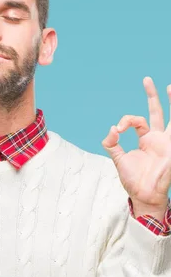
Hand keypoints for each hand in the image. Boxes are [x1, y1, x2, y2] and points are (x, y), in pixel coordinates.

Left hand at [102, 77, 170, 219]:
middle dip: (154, 96)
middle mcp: (158, 138)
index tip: (118, 129)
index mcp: (146, 139)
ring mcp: (167, 143)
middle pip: (158, 112)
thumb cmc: (133, 179)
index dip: (126, 121)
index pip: (137, 120)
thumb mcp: (118, 159)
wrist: (144, 196)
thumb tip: (111, 129)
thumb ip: (112, 143)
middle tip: (147, 79)